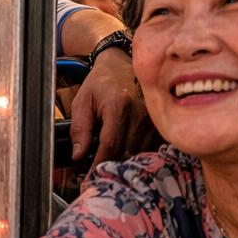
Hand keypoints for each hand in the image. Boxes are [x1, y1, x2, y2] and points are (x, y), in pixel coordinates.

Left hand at [69, 49, 149, 165]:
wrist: (121, 63)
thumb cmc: (99, 83)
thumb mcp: (82, 102)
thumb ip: (79, 129)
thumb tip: (78, 156)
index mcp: (118, 106)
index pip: (110, 144)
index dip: (100, 162)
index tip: (91, 175)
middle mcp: (139, 112)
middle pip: (126, 151)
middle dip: (111, 163)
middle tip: (99, 170)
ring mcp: (153, 117)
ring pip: (139, 151)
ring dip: (125, 158)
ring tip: (112, 160)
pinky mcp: (160, 120)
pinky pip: (151, 145)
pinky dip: (138, 151)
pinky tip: (127, 151)